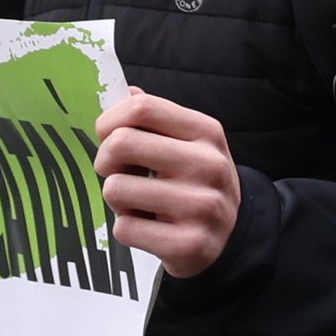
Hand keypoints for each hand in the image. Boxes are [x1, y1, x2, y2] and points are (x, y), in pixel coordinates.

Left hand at [95, 87, 241, 275]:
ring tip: (139, 204)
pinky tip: (151, 228)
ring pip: (115, 188)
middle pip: (121, 143)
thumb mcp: (188, 144)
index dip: (109, 121)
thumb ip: (155, 119)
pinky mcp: (189, 243)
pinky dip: (128, 229)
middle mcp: (209, 164)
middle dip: (104, 160)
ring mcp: (202, 205)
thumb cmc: (195, 184)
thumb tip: (124, 92)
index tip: (107, 137)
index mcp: (207, 132)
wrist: (231, 238)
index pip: (142, 108)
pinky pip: (125, 228)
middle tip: (117, 173)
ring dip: (116, 200)